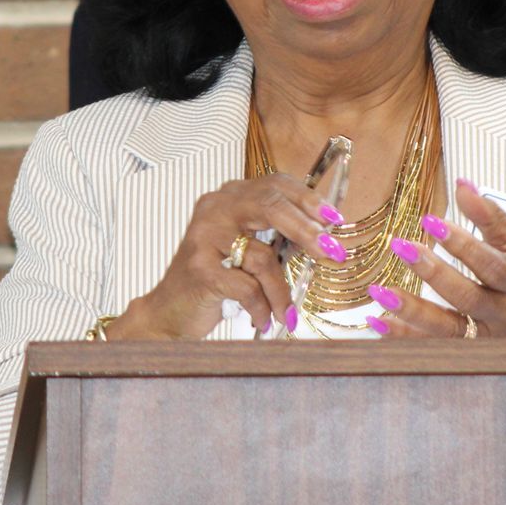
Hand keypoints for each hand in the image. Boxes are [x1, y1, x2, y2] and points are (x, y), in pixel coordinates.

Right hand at [112, 175, 342, 339]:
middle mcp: (214, 209)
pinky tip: (264, 320)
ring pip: (261, 256)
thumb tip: (325, 235)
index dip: (308, 199)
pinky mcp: (199, 269)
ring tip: (286, 313)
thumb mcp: (246, 248)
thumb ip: (275, 235)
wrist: (170, 311)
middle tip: (330, 253)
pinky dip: (261, 307)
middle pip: (270, 206)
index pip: (275, 184)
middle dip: (307, 231)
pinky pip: (246, 287)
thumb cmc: (214, 280)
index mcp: (229, 197)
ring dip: (280, 292)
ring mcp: (203, 237)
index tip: (334, 219)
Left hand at [370, 179, 505, 338]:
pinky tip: (376, 320)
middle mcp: (504, 312)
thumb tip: (461, 185)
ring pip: (447, 330)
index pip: (491, 264)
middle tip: (400, 246)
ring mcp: (485, 336)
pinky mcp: (466, 350)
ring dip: (412, 311)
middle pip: (467, 297)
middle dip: (432, 273)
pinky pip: (432, 347)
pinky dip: (404, 336)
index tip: (429, 220)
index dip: (461, 244)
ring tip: (379, 291)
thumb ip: (490, 215)